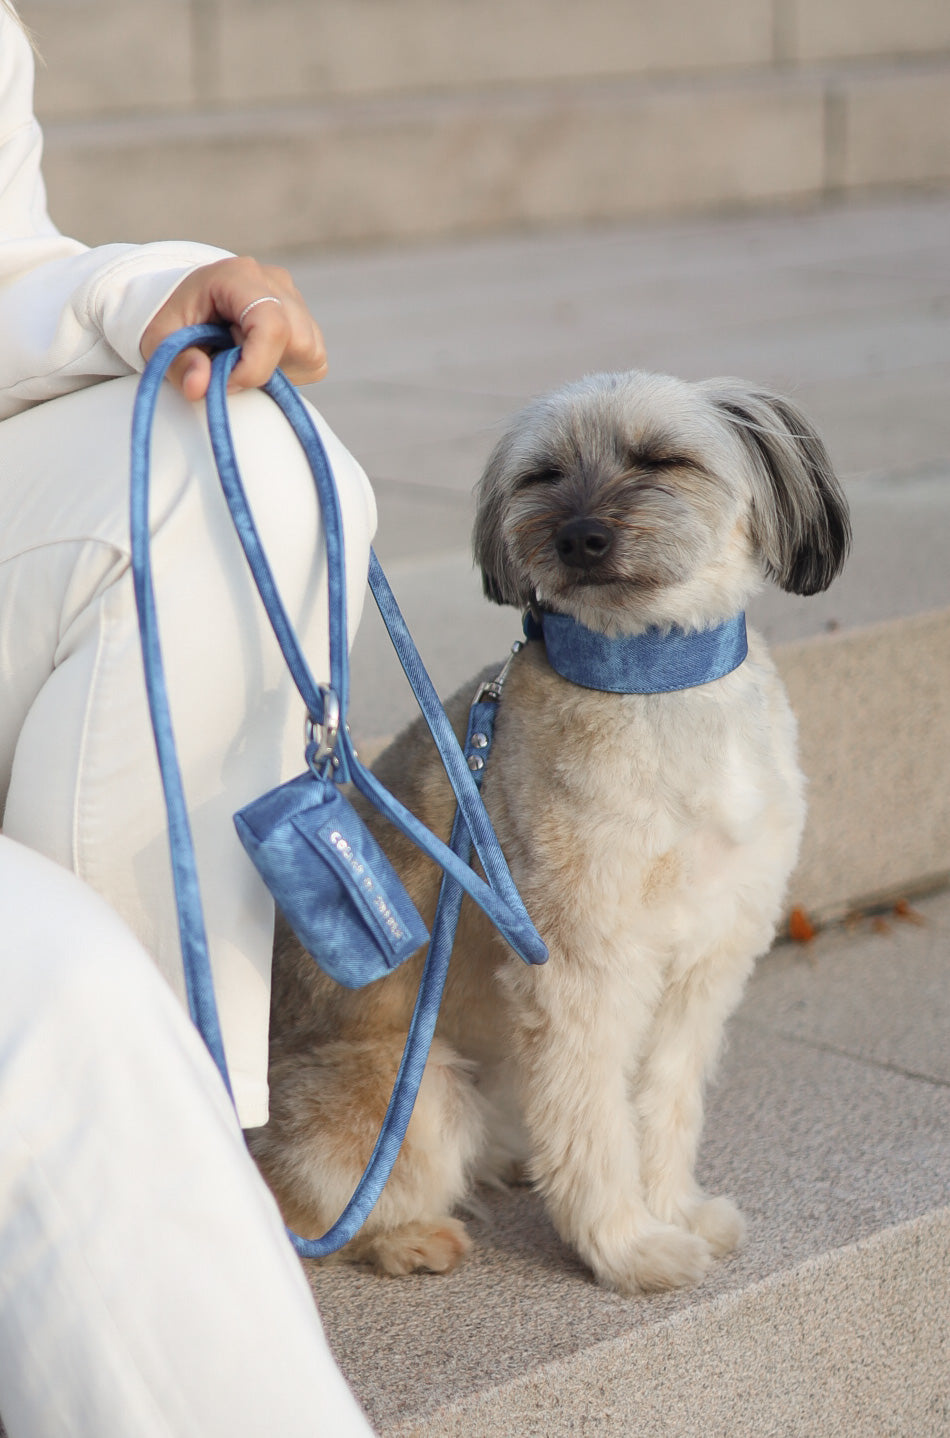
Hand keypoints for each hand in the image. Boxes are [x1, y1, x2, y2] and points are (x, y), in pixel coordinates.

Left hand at [140, 256, 328, 399]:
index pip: (271, 325)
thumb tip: (199, 388)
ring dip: (277, 369)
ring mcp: (295, 299)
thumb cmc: (173, 321)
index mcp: (239, 276)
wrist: (188, 305)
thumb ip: (177, 364)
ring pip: (309, 351)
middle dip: (263, 367)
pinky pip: (313, 359)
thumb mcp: (158, 341)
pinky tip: (258, 358)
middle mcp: (276, 282)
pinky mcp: (306, 320)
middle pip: (296, 341)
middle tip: (226, 365)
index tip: (227, 383)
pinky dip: (288, 370)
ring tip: (240, 357)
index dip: (255, 365)